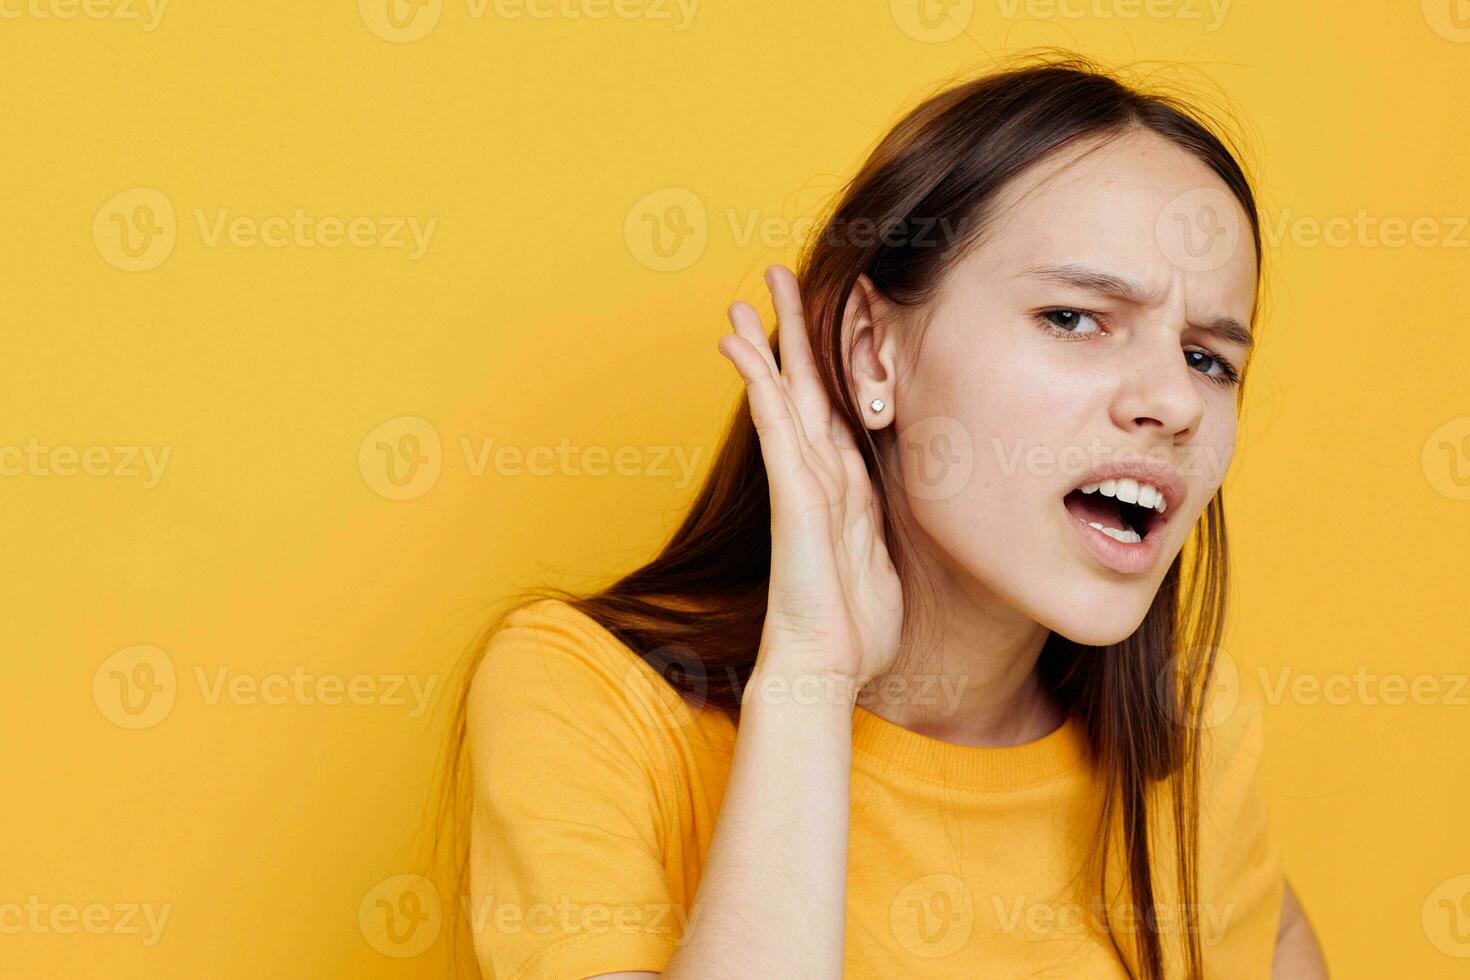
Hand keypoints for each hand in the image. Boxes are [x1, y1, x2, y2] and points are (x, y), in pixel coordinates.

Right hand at [716, 264, 903, 687]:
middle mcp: (819, 478)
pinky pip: (777, 431)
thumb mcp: (883, 562)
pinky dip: (761, 387)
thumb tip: (892, 508)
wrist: (824, 668)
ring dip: (765, 346)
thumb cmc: (852, 629)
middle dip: (790, 333)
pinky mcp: (793, 499)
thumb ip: (880, 525)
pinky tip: (745, 350)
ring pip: (782, 399)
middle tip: (773, 280)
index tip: (824, 319)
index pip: (834, 409)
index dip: (828, 362)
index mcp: (845, 489)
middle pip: (803, 389)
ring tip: (743, 300)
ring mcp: (802, 485)